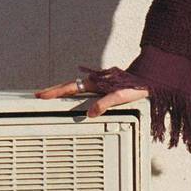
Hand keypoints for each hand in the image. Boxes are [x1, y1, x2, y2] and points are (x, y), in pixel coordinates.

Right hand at [34, 78, 149, 120]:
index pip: (70, 87)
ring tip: (52, 97)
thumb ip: (105, 103)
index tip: (41, 96)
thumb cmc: (138, 85)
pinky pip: (85, 90)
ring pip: (76, 87)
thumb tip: (90, 113)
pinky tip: (75, 98)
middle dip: (54, 91)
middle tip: (39, 96)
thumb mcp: (121, 96)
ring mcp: (100, 83)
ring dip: (63, 91)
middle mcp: (96, 81)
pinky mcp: (105, 86)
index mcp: (96, 83)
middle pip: (69, 86)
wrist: (151, 77)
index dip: (55, 92)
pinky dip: (75, 93)